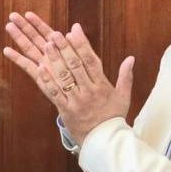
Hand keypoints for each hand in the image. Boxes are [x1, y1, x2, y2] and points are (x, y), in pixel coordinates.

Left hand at [3, 12, 134, 144]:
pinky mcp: (65, 109)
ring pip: (64, 77)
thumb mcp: (124, 95)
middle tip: (55, 33)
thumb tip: (131, 58)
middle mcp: (88, 90)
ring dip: (54, 60)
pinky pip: (55, 93)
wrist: (104, 141)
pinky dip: (47, 80)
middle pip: (75, 65)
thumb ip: (126, 75)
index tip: (74, 30)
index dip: (82, 44)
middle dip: (64, 48)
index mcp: (102, 85)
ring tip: (45, 45)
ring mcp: (76, 100)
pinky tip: (39, 68)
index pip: (91, 61)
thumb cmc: (113, 116)